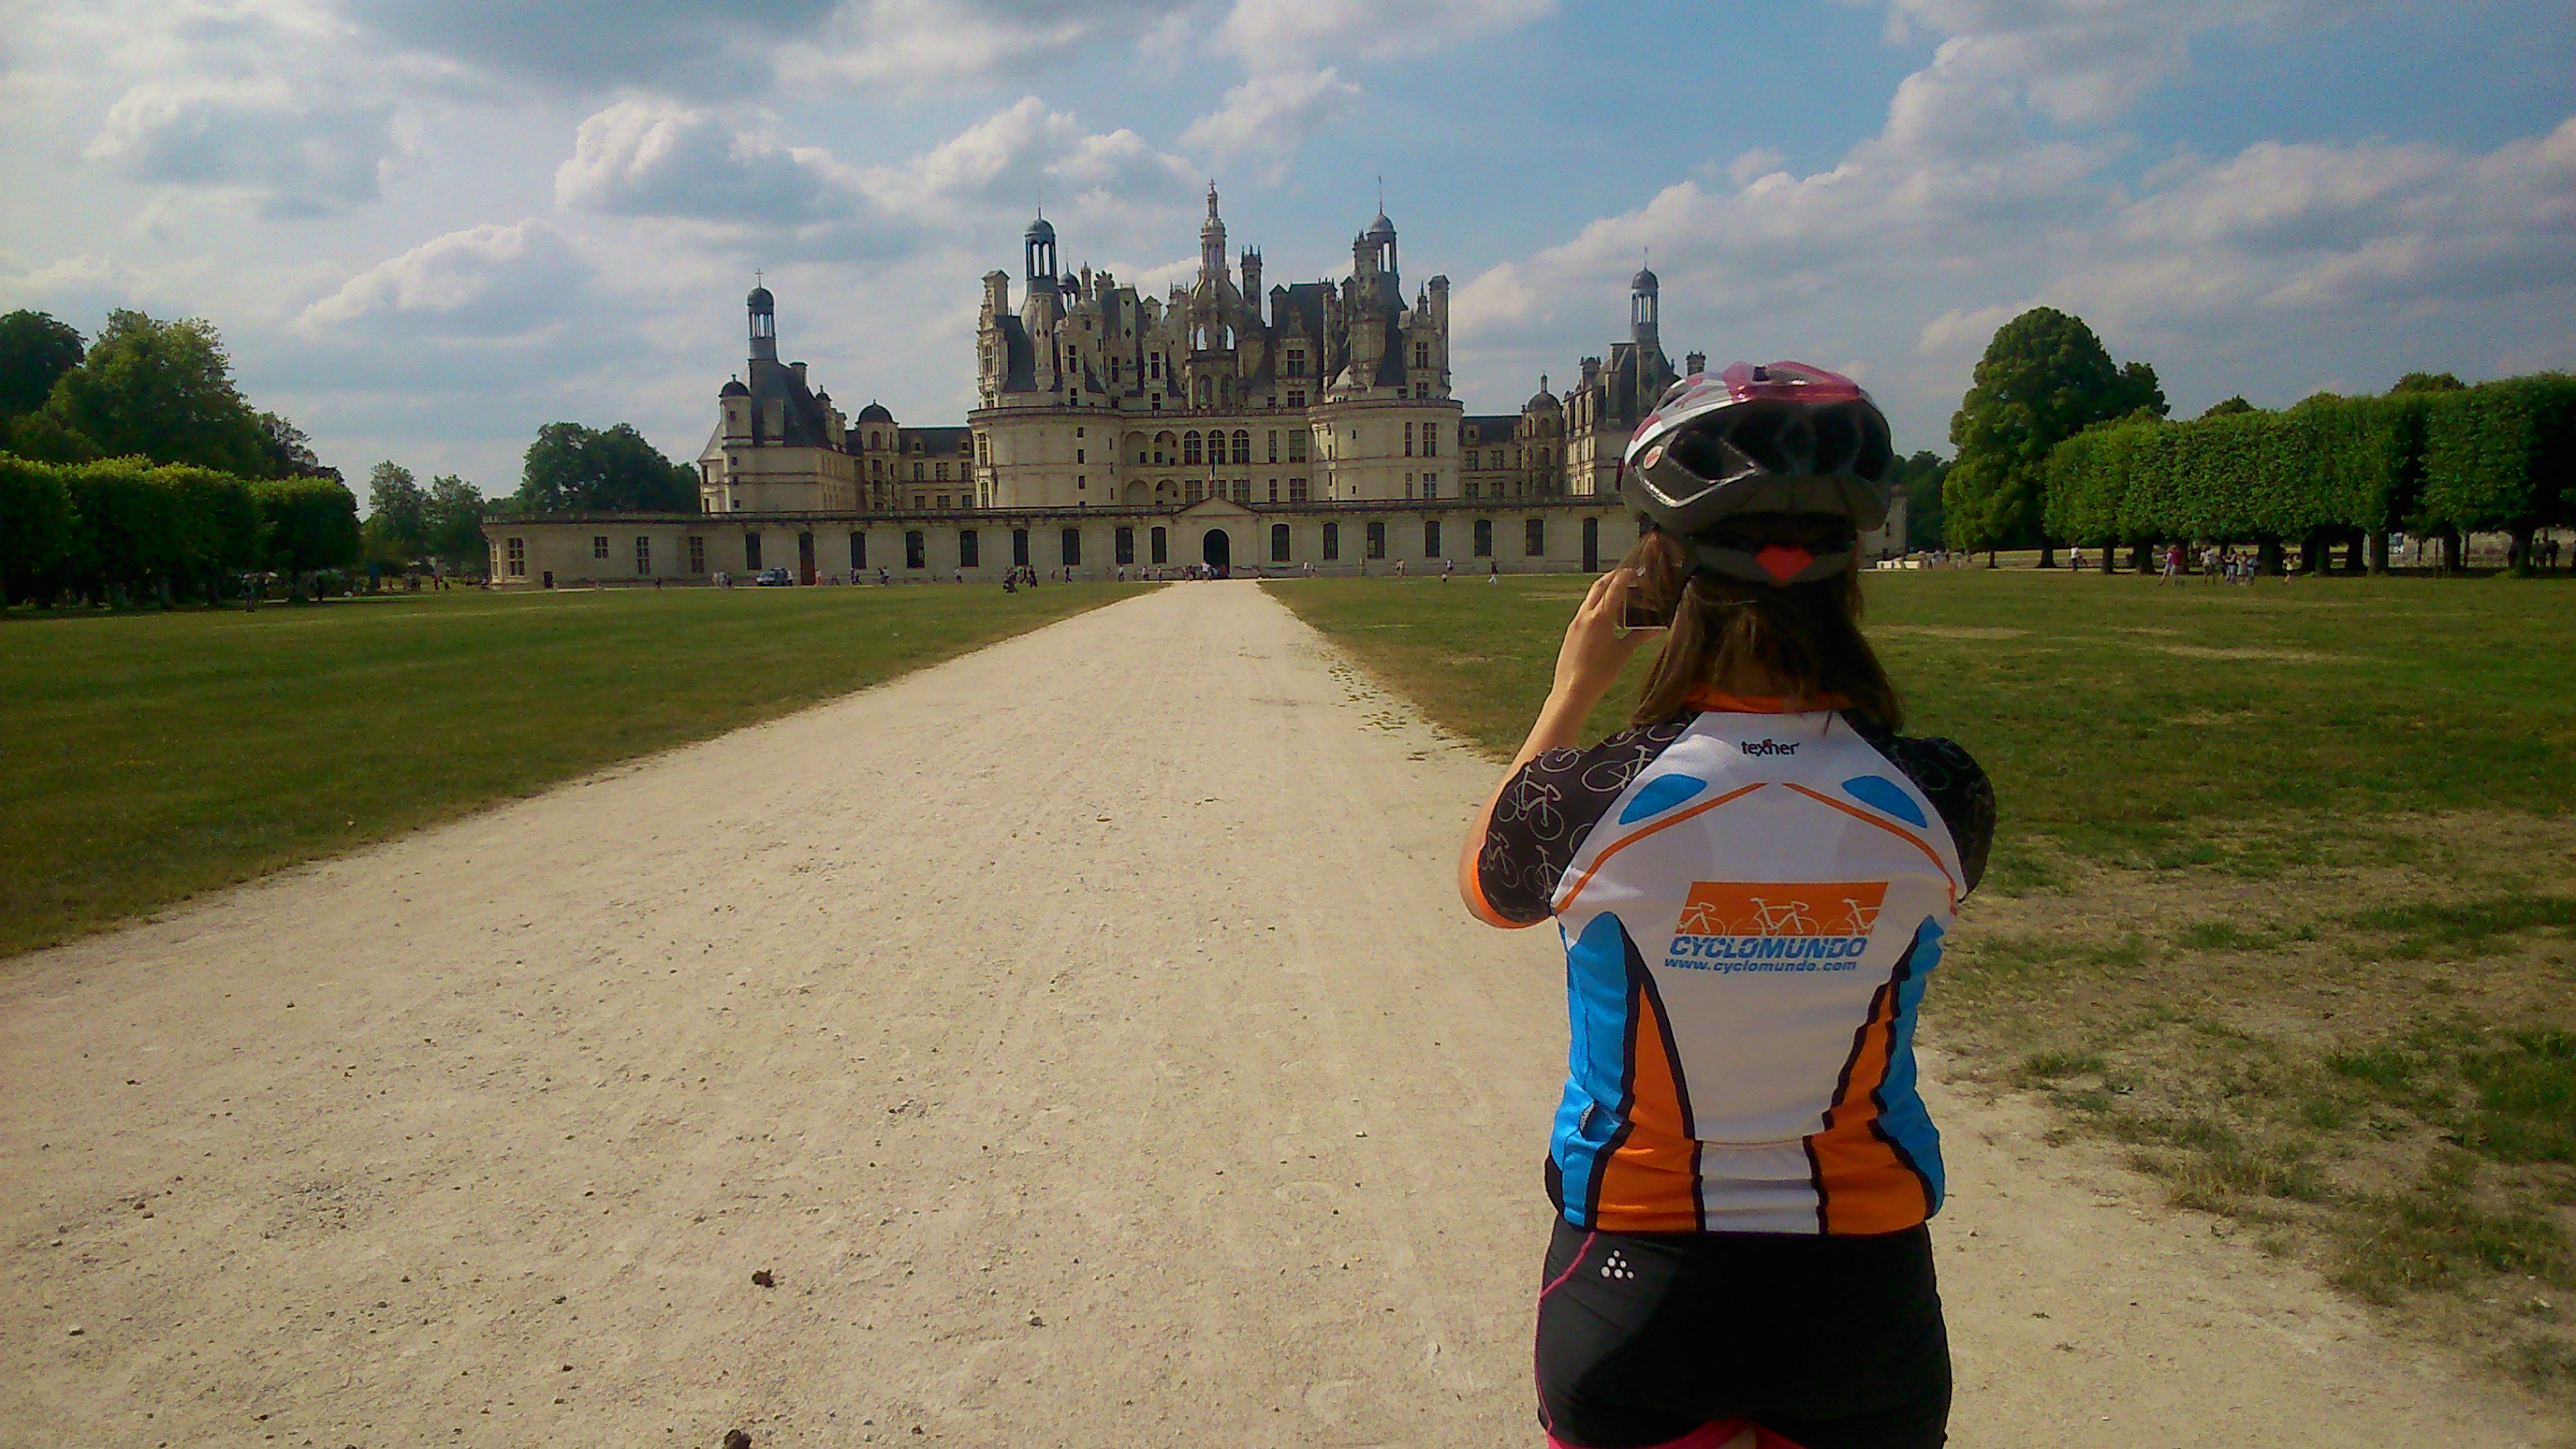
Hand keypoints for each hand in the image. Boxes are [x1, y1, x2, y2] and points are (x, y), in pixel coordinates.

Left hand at [1552, 567, 1657, 707]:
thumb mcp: (1622, 653)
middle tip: (1627, 576)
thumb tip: (1657, 628)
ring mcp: (1576, 622)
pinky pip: (1585, 610)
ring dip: (1604, 591)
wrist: (1572, 691)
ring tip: (1620, 595)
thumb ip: (1639, 636)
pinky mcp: (1571, 630)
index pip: (1614, 587)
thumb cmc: (1599, 674)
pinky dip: (1597, 605)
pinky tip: (1607, 616)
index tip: (1635, 571)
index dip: (1625, 576)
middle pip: (1599, 586)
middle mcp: (1585, 615)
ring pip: (1591, 598)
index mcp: (1600, 617)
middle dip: (1613, 577)